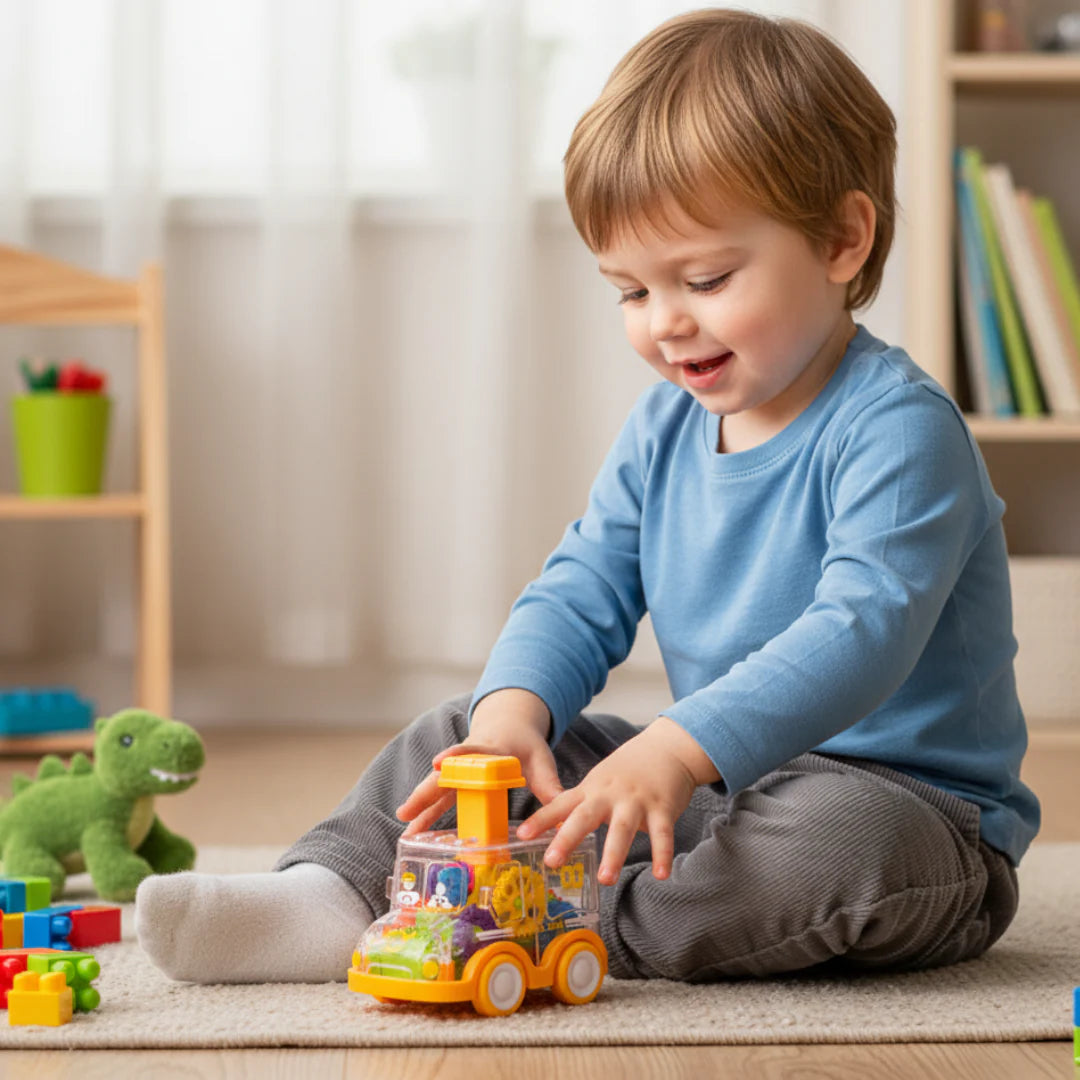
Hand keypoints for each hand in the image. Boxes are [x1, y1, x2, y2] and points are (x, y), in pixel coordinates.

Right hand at [396, 688, 561, 835]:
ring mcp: (460, 770)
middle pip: (445, 775)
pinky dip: (427, 812)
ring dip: (421, 805)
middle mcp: (469, 759)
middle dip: (426, 791)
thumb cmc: (524, 743)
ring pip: (437, 787)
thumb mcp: (540, 759)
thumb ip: (549, 784)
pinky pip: (440, 796)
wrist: (508, 723)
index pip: (471, 750)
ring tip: (404, 824)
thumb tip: (563, 813)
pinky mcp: (457, 780)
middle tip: (407, 809)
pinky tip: (414, 830)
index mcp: (491, 749)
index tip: (439, 762)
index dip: (455, 756)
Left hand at [515, 716, 718, 885]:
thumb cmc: (629, 771)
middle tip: (552, 861)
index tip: (521, 835)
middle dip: (568, 838)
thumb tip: (558, 830)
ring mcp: (636, 801)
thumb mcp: (600, 782)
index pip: (561, 805)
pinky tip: (661, 875)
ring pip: (623, 828)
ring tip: (605, 879)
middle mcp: (610, 795)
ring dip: (613, 854)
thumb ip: (582, 804)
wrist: (667, 749)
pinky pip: (662, 834)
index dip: (541, 820)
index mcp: (591, 790)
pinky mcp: (662, 808)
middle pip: (585, 816)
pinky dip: (662, 854)